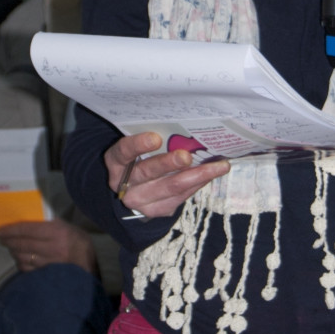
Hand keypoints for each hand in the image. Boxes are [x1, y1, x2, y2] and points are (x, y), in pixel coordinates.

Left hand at [0, 219, 97, 273]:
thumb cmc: (79, 242)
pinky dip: (21, 263)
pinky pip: (28, 268)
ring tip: (10, 246)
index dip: (11, 230)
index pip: (27, 229)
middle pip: (22, 244)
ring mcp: (49, 262)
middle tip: (0, 237)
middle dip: (8, 240)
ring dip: (13, 251)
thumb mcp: (68, 226)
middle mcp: (51, 247)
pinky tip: (20, 258)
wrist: (91, 265)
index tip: (0, 230)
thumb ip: (49, 224)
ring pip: (22, 257)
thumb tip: (29, 223)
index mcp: (57, 232)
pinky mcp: (47, 274)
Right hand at [104, 131, 229, 219]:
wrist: (135, 187)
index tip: (156, 138)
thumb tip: (184, 123)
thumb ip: (153, 136)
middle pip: (147, 172)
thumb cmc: (141, 156)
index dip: (138, 144)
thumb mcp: (138, 145)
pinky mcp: (157, 210)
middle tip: (188, 156)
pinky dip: (198, 183)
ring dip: (197, 175)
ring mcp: (140, 201)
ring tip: (219, 166)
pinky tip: (212, 174)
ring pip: (170, 188)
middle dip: (169, 163)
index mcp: (116, 161)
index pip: (124, 152)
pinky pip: (181, 197)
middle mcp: (123, 184)